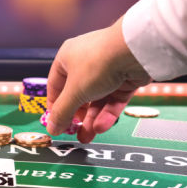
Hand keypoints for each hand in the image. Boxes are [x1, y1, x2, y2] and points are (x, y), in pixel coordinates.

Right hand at [46, 17, 151, 142]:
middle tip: (75, 132)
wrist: (134, 51)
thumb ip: (62, 112)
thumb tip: (52, 128)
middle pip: (78, 95)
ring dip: (92, 119)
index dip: (55, 106)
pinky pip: (113, 100)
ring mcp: (106, 71)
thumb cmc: (98, 62)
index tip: (57, 123)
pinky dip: (107, 113)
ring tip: (88, 136)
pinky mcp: (124, 79)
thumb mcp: (74, 91)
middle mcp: (85, 63)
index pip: (56, 86)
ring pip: (97, 100)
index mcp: (67, 59)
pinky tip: (101, 126)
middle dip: (77, 116)